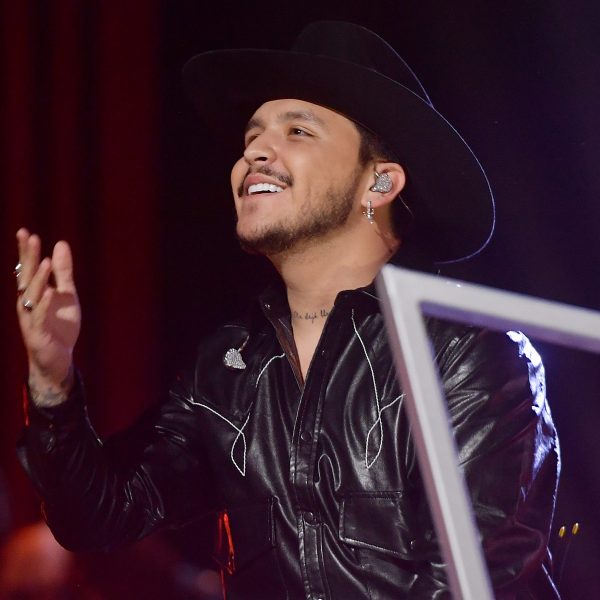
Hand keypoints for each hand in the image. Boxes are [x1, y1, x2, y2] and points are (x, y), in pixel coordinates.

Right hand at [15, 229, 80, 405]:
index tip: (26, 232)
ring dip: (37, 278)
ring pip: (31, 295)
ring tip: (45, 261)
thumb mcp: (66, 295)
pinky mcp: (37, 333)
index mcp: (33, 293)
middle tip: (29, 237)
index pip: (27, 268)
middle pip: (25, 277)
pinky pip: (39, 317)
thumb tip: (60, 244)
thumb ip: (63, 272)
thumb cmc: (59, 325)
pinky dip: (44, 304)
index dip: (26, 251)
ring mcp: (30, 318)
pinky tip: (50, 292)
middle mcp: (27, 303)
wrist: (59, 358)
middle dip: (27, 257)